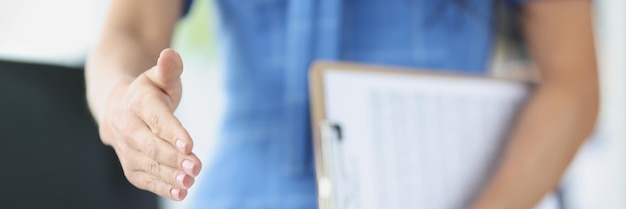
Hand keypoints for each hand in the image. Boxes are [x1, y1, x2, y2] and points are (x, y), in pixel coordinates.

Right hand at [99, 49, 201, 200]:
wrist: (117, 107)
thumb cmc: (149, 91)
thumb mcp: (160, 76)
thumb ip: (169, 68)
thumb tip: (171, 55)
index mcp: (136, 102)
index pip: (156, 118)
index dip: (172, 131)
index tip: (189, 144)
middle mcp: (126, 127)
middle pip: (150, 144)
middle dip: (173, 157)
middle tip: (196, 166)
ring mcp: (125, 148)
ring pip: (148, 164)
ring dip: (169, 175)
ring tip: (190, 182)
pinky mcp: (130, 166)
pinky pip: (144, 178)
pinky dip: (162, 187)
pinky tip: (182, 193)